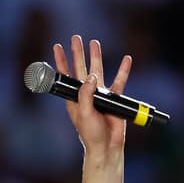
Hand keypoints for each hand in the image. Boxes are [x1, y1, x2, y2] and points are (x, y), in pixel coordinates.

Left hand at [53, 35, 130, 154]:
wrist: (106, 145)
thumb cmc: (90, 132)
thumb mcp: (84, 113)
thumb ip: (86, 95)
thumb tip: (93, 76)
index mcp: (73, 97)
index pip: (65, 75)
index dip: (61, 61)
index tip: (57, 46)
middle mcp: (85, 93)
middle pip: (81, 68)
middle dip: (77, 53)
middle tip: (75, 37)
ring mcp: (99, 94)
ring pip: (99, 70)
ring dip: (96, 56)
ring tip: (94, 42)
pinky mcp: (113, 98)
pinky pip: (120, 80)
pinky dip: (123, 70)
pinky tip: (126, 59)